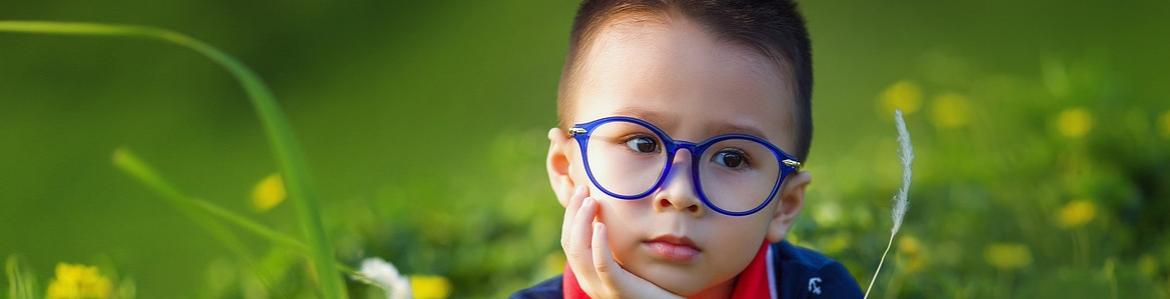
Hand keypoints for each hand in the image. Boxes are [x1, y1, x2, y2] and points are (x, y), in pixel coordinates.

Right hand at [561, 186, 682, 298]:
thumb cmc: (650, 283)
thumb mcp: (628, 259)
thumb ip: (617, 243)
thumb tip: (611, 212)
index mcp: (588, 272)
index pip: (569, 240)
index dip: (572, 214)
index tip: (582, 190)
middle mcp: (589, 281)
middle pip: (570, 243)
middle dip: (574, 213)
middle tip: (583, 189)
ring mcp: (601, 287)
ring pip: (579, 252)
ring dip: (582, 223)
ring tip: (592, 202)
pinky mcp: (618, 290)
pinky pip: (602, 265)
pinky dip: (598, 244)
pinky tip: (601, 226)